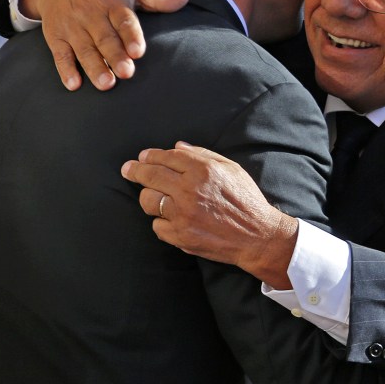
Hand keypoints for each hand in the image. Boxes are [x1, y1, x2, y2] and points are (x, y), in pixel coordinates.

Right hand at [21, 0, 188, 90]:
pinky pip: (60, 54)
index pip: (124, 20)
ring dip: (94, 67)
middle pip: (105, 37)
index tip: (139, 52)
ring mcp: (73, 26)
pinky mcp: (56, 37)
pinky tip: (74, 85)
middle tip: (126, 73)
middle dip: (115, 55)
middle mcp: (92, 14)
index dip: (131, 35)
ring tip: (106, 84)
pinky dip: (65, 70)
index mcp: (113, 2)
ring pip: (84, 49)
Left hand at [120, 142, 297, 287]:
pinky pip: (157, 225)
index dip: (150, 155)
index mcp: (203, 171)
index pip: (166, 157)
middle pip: (150, 176)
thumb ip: (203, 155)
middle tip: (127, 170)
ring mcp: (183, 215)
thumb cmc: (246, 200)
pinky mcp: (180, 236)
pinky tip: (172, 218)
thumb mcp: (231, 169)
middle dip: (135, 170)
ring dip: (148, 196)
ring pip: (148, 201)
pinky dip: (162, 221)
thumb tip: (177, 147)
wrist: (257, 236)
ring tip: (153, 196)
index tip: (142, 157)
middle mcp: (189, 191)